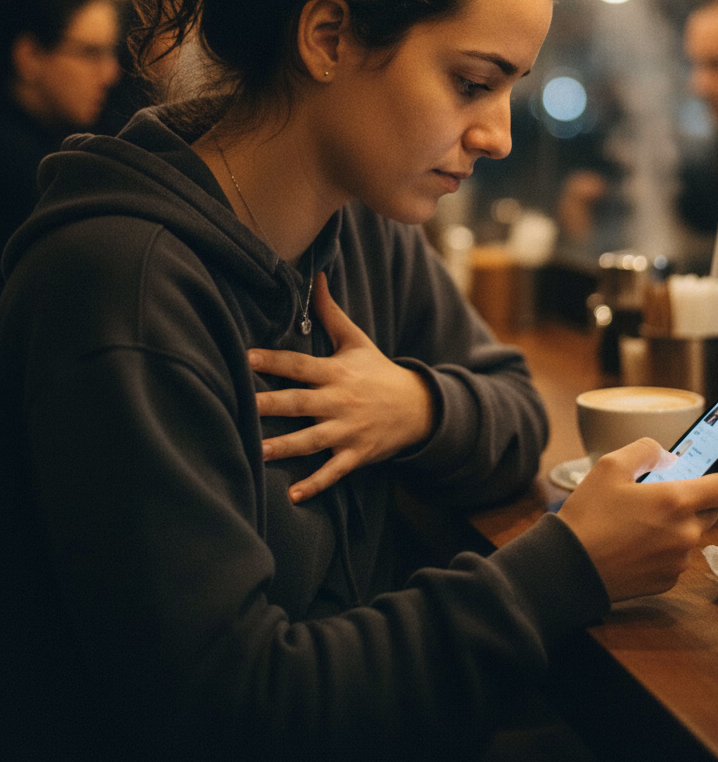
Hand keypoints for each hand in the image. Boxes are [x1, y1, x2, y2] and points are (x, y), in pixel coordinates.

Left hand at [250, 274, 434, 502]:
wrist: (418, 406)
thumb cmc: (378, 371)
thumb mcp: (356, 340)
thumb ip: (330, 312)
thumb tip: (316, 276)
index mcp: (336, 372)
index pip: (300, 364)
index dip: (274, 360)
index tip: (247, 357)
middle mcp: (339, 401)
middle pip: (300, 403)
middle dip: (272, 405)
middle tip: (243, 406)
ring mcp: (348, 430)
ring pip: (312, 440)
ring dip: (285, 447)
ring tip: (258, 452)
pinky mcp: (356, 454)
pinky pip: (333, 471)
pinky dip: (315, 485)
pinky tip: (292, 496)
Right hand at [558, 438, 717, 602]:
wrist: (570, 567)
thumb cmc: (589, 515)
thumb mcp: (610, 466)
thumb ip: (645, 450)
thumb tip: (666, 454)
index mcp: (676, 501)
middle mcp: (686, 533)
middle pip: (712, 510)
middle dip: (695, 499)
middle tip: (663, 494)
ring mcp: (679, 561)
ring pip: (691, 535)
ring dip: (676, 525)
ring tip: (639, 522)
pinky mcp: (668, 581)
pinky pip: (676, 558)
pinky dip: (664, 549)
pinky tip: (635, 544)